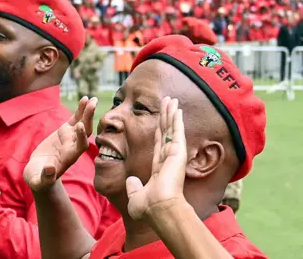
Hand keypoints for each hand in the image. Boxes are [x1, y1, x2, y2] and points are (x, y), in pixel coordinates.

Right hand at [24, 96, 96, 191]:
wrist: (39, 174)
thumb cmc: (38, 179)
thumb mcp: (39, 180)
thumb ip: (45, 177)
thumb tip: (50, 169)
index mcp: (69, 157)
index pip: (80, 146)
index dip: (81, 136)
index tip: (79, 125)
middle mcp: (73, 147)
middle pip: (85, 132)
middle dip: (89, 119)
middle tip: (93, 104)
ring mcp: (70, 138)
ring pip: (83, 123)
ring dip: (88, 112)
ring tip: (91, 99)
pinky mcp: (65, 132)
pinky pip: (75, 119)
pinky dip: (81, 110)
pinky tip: (85, 99)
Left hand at [126, 97, 187, 220]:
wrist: (158, 208)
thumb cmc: (148, 207)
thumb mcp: (136, 196)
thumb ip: (134, 187)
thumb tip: (130, 181)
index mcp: (159, 168)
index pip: (158, 145)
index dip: (159, 131)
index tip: (159, 120)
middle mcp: (168, 159)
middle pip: (166, 133)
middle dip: (166, 117)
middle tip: (168, 103)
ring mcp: (174, 155)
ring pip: (171, 129)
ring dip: (171, 114)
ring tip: (172, 100)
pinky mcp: (178, 152)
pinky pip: (176, 132)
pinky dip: (176, 119)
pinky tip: (176, 108)